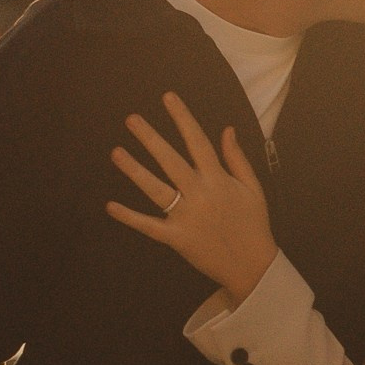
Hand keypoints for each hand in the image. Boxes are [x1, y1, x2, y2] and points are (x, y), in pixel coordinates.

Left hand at [108, 94, 278, 300]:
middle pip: (170, 160)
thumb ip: (237, 158)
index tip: (168, 98)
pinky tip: (111, 206)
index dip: (182, 118)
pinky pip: (149, 226)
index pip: (197, 141)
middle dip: (150, 138)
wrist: (253, 267)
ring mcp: (187, 217)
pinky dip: (130, 217)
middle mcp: (201, 195)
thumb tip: (226, 129)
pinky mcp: (177, 239)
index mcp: (218, 180)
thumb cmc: (253, 225)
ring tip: (116, 152)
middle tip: (131, 119)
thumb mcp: (252, 188)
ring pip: (156, 189)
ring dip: (135, 170)